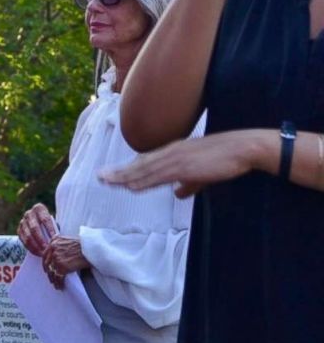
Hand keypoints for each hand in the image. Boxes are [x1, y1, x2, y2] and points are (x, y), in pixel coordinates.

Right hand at [16, 203, 56, 256]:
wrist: (40, 224)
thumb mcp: (54, 223)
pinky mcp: (19, 230)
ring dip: (36, 246)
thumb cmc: (51, 224)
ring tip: (43, 254)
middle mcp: (29, 213)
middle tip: (47, 249)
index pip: (45, 219)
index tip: (55, 239)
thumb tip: (59, 238)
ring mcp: (22, 222)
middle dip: (41, 240)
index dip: (50, 230)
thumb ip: (56, 228)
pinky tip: (37, 253)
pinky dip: (30, 248)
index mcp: (39, 208)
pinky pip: (23, 240)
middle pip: (34, 228)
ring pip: (28, 235)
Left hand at [42, 236, 89, 289]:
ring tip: (55, 283)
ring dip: (52, 279)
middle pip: (46, 263)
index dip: (45, 262)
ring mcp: (57, 258)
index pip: (45, 254)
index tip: (46, 267)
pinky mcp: (62, 267)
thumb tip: (55, 250)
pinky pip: (58, 277)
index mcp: (54, 241)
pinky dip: (58, 283)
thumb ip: (59, 243)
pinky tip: (60, 286)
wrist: (91, 248)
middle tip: (50, 277)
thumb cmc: (83, 244)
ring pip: (51, 271)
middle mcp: (53, 249)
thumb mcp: (67, 238)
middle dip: (48, 272)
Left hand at [99, 130, 262, 197]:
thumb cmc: (225, 158)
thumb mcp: (202, 173)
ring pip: (145, 170)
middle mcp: (170, 153)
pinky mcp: (186, 166)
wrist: (243, 148)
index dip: (127, 169)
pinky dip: (145, 181)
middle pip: (139, 165)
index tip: (111, 174)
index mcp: (173, 152)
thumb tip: (178, 194)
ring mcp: (177, 158)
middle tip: (100, 178)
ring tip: (108, 181)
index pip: (145, 162)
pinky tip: (132, 186)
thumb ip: (188, 184)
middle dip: (119, 172)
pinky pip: (160, 176)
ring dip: (126, 177)